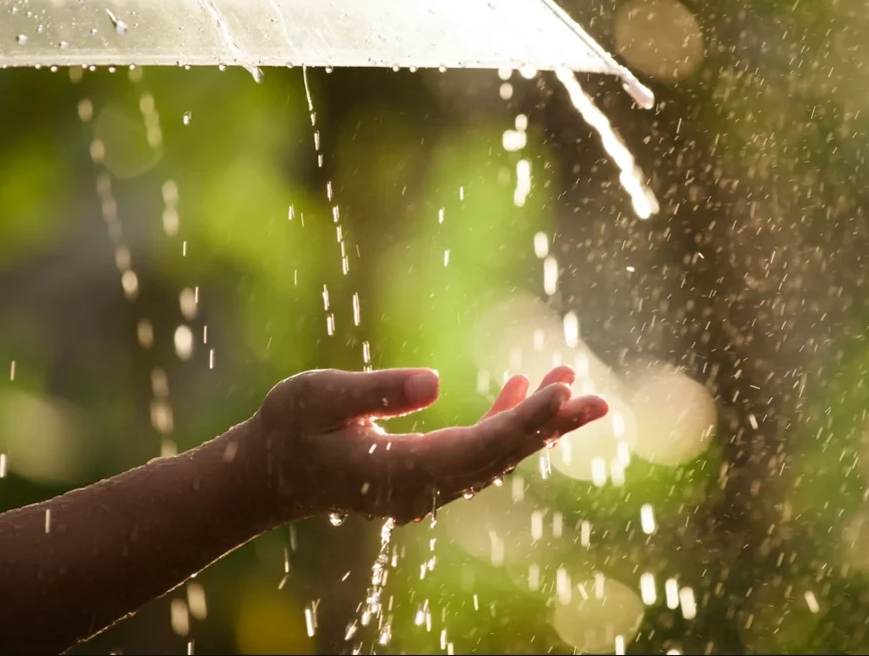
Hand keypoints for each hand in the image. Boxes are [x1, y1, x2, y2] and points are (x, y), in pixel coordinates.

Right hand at [251, 366, 607, 523]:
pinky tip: (524, 387)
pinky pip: (481, 451)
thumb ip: (374, 391)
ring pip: (499, 455)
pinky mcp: (428, 474)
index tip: (562, 395)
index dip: (523, 421)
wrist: (270, 472)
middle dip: (551, 426)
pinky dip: (507, 421)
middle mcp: (425, 487)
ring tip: (573, 382)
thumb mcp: (319, 398)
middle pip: (502, 456)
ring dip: (537, 423)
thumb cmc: (288, 428)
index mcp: (402, 472)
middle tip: (598, 399)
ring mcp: (429, 486)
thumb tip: (433, 382)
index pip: (478, 448)